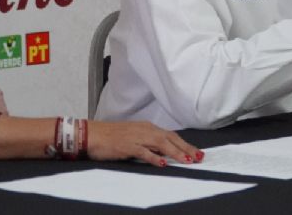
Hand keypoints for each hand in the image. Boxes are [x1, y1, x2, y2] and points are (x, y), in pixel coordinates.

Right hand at [87, 121, 203, 166]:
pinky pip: (143, 151)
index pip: (171, 135)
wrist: (92, 134)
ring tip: (187, 160)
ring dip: (175, 152)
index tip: (197, 153)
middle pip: (170, 138)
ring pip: (161, 143)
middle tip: (199, 157)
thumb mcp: (134, 138)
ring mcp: (136, 137)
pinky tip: (162, 163)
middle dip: (186, 148)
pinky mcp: (127, 145)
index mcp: (147, 127)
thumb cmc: (111, 137)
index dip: (185, 144)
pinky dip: (154, 157)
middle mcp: (145, 130)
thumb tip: (164, 153)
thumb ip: (149, 144)